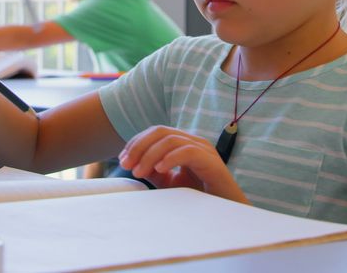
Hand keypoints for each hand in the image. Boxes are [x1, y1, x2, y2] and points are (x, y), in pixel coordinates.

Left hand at [118, 125, 248, 203]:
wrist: (224, 214)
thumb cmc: (199, 198)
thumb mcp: (170, 183)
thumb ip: (154, 170)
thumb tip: (134, 163)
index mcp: (184, 143)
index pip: (156, 132)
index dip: (136, 143)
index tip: (122, 161)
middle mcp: (194, 142)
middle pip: (161, 132)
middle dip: (139, 146)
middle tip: (126, 165)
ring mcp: (204, 150)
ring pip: (171, 140)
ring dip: (150, 155)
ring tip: (139, 172)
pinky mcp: (211, 161)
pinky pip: (188, 152)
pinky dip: (170, 158)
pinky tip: (159, 170)